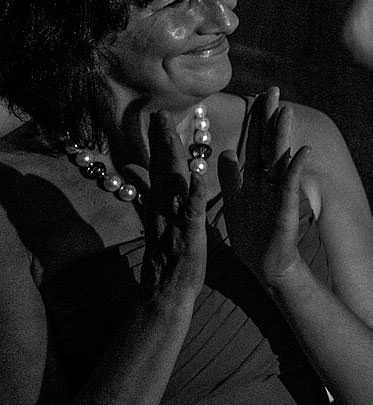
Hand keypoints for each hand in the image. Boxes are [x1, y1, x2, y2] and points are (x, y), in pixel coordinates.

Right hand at [136, 109, 208, 305]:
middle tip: (158, 113)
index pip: (162, 168)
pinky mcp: (190, 233)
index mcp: (165, 204)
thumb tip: (141, 180)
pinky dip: (194, 193)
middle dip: (162, 140)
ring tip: (172, 131)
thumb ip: (154, 200)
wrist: (168, 291)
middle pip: (164, 168)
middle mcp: (166, 207)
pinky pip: (192, 210)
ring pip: (175, 182)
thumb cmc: (170, 258)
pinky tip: (199, 175)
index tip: (158, 117)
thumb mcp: (161, 225)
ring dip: (173, 156)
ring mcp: (176, 219)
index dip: (160, 142)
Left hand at [217, 88, 318, 288]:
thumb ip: (231, 176)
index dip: (255, 120)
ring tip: (286, 111)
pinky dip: (296, 167)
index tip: (257, 96)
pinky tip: (304, 151)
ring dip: (282, 135)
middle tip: (273, 90)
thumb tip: (224, 152)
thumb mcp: (235, 202)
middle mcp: (266, 180)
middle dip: (269, 117)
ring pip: (278, 158)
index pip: (254, 141)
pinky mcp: (285, 207)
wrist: (267, 263)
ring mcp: (277, 192)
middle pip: (267, 142)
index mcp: (253, 177)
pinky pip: (289, 184)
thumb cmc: (253, 235)